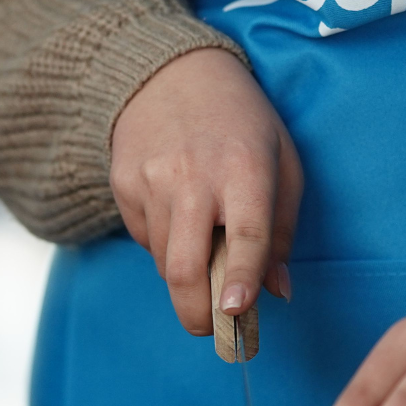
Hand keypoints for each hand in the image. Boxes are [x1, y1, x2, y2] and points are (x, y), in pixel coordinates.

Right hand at [109, 47, 301, 333]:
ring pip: (165, 261)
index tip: (237, 313)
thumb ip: (282, 229)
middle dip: (198, 314)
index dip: (242, 278)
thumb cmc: (241, 122)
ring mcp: (152, 181)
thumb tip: (278, 292)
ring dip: (186, 279)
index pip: (246, 235)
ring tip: (204, 255)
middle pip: (187, 267)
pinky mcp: (123, 185)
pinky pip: (145, 239)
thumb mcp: (281, 160)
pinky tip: (178, 216)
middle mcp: (194, 176)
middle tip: (211, 333)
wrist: (171, 73)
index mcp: (245, 168)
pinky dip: (164, 246)